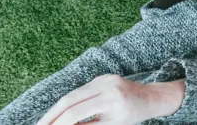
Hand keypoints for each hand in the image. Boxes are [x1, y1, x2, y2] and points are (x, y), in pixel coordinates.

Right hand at [36, 75, 183, 124]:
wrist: (152, 98)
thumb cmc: (132, 116)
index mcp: (112, 100)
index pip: (75, 113)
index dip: (57, 124)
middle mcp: (107, 85)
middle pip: (69, 99)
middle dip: (50, 115)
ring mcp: (105, 78)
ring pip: (72, 93)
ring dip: (55, 108)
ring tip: (43, 122)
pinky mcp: (102, 77)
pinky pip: (80, 90)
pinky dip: (67, 101)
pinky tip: (58, 113)